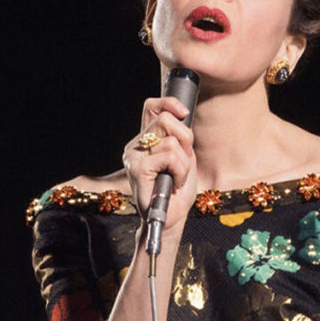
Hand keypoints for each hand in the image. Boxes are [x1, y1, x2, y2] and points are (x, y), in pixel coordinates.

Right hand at [122, 97, 196, 231]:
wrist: (171, 217)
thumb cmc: (177, 190)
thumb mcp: (184, 157)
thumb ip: (181, 137)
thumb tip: (183, 114)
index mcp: (146, 140)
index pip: (152, 107)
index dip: (168, 103)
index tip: (183, 111)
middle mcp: (136, 145)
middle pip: (166, 120)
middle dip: (185, 139)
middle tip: (184, 160)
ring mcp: (134, 156)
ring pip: (171, 141)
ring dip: (184, 162)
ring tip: (177, 177)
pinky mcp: (137, 168)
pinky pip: (169, 156)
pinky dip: (180, 170)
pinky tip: (174, 183)